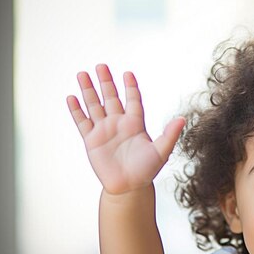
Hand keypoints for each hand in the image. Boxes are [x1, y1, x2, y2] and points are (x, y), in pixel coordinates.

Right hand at [67, 64, 184, 194]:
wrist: (129, 188)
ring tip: (82, 74)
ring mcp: (104, 131)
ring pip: (94, 106)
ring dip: (88, 91)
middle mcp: (119, 124)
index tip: (128, 73)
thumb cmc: (147, 171)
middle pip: (111, 97)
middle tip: (101, 66)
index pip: (133, 100)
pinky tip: (72, 97)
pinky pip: (82, 122)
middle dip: (106, 82)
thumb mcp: (161, 152)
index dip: (130, 87)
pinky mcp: (91, 141)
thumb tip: (182, 119)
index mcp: (135, 124)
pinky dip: (77, 110)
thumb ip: (169, 135)